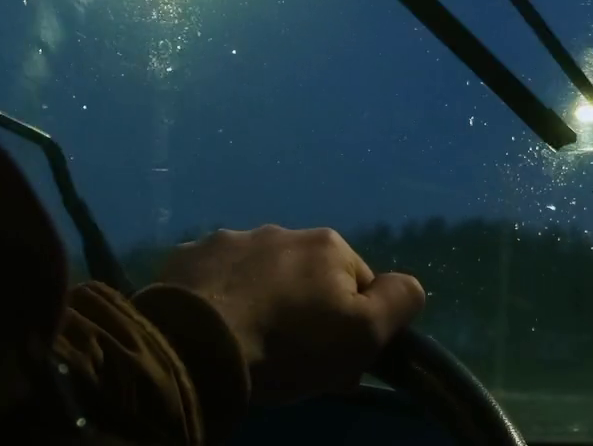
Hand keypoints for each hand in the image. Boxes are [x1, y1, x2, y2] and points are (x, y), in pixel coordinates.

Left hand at [154, 224, 425, 405]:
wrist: (194, 348)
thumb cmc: (288, 345)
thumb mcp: (364, 334)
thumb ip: (400, 302)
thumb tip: (407, 285)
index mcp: (329, 245)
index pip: (358, 284)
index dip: (352, 325)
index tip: (335, 361)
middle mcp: (282, 231)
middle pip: (308, 277)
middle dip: (306, 310)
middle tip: (291, 357)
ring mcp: (229, 240)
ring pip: (261, 274)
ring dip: (263, 299)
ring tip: (247, 341)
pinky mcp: (185, 258)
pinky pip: (215, 278)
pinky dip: (220, 297)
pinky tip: (214, 327)